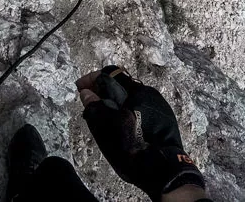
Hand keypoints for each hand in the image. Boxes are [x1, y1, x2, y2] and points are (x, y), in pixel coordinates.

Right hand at [77, 66, 204, 199]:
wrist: (162, 171)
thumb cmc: (132, 147)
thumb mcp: (106, 127)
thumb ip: (94, 106)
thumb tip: (86, 92)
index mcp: (137, 91)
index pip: (110, 73)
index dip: (92, 79)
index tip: (80, 89)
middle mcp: (150, 94)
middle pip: (121, 86)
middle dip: (102, 93)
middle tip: (90, 105)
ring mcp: (159, 108)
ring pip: (131, 99)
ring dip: (115, 104)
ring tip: (103, 119)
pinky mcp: (164, 121)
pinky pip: (140, 110)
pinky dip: (126, 113)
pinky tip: (121, 128)